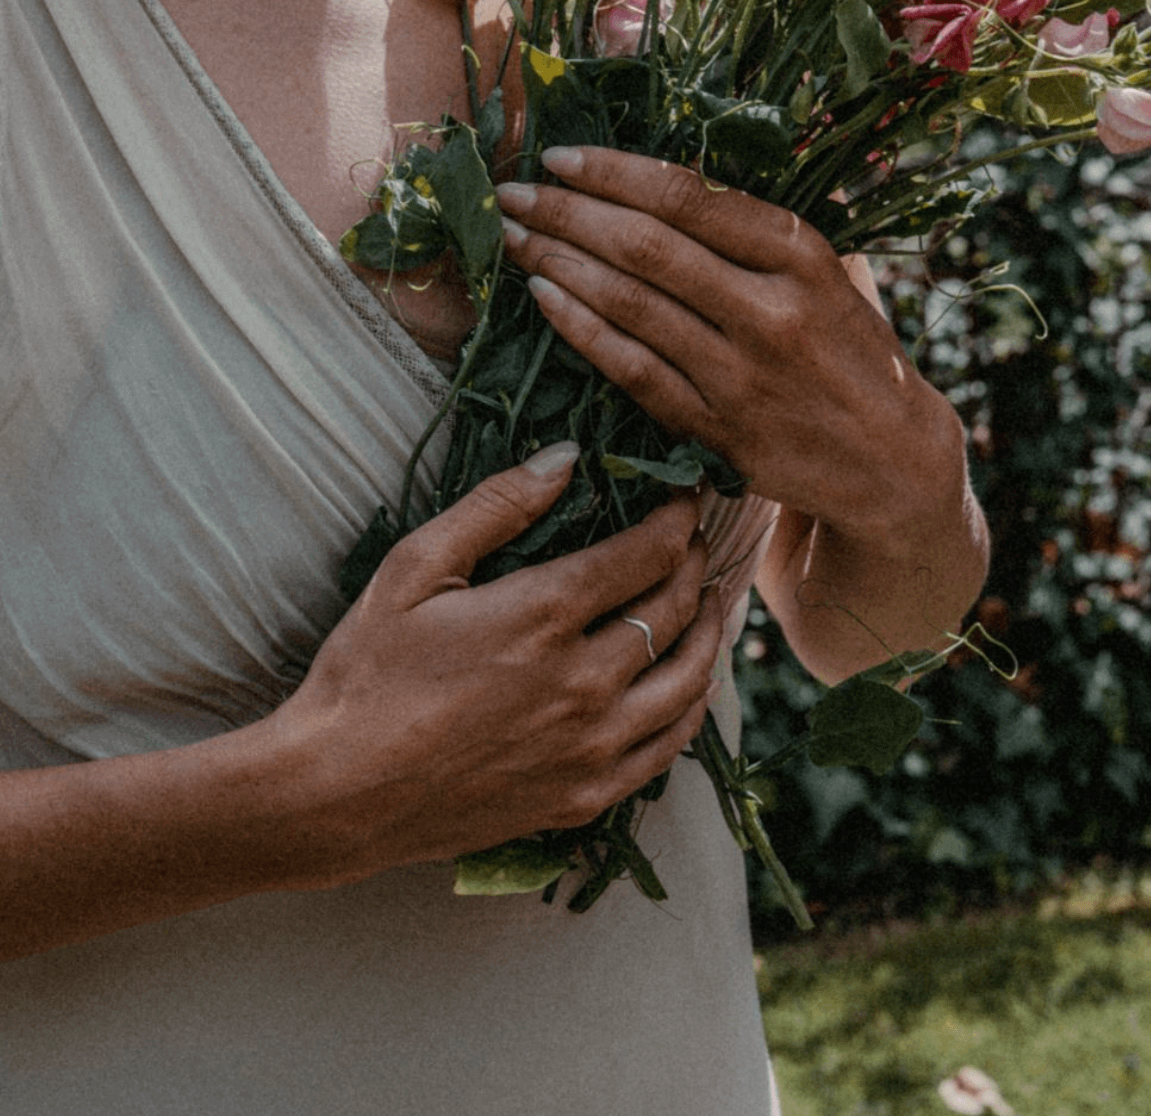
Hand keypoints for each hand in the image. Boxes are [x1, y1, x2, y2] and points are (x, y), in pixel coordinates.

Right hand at [269, 446, 721, 886]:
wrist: (335, 794)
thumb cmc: (365, 672)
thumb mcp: (414, 569)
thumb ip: (496, 507)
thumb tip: (567, 456)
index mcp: (542, 615)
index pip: (646, 553)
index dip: (677, 517)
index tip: (686, 495)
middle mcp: (583, 682)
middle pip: (673, 609)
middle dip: (694, 562)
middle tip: (697, 538)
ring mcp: (589, 747)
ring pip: (688, 679)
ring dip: (709, 630)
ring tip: (712, 600)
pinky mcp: (584, 797)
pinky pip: (668, 747)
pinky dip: (692, 706)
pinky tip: (692, 684)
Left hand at [495, 146, 963, 545]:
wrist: (893, 461)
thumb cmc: (852, 350)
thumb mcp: (830, 272)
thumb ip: (758, 228)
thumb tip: (664, 171)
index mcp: (801, 254)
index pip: (689, 197)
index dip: (614, 172)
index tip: (560, 155)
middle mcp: (771, 309)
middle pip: (647, 246)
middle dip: (567, 212)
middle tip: (515, 191)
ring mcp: (741, 374)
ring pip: (631, 305)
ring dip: (559, 263)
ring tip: (515, 235)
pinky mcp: (717, 428)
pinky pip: (631, 370)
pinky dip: (581, 329)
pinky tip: (543, 297)